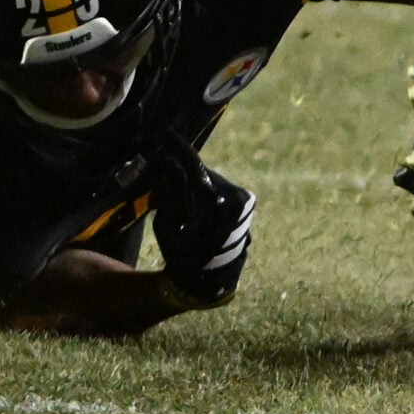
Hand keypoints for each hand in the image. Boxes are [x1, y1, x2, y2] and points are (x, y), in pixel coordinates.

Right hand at [151, 155, 254, 310]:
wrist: (209, 283)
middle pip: (203, 173)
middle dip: (184, 170)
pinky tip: (197, 208)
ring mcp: (245, 202)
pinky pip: (223, 191)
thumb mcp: (168, 226)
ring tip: (181, 199)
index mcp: (215, 201)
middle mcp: (236, 197)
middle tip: (165, 166)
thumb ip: (171, 192)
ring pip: (213, 182)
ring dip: (196, 184)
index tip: (165, 131)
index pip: (194, 165)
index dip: (178, 147)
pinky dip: (208, 193)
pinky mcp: (248, 206)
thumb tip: (171, 163)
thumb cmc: (182, 257)